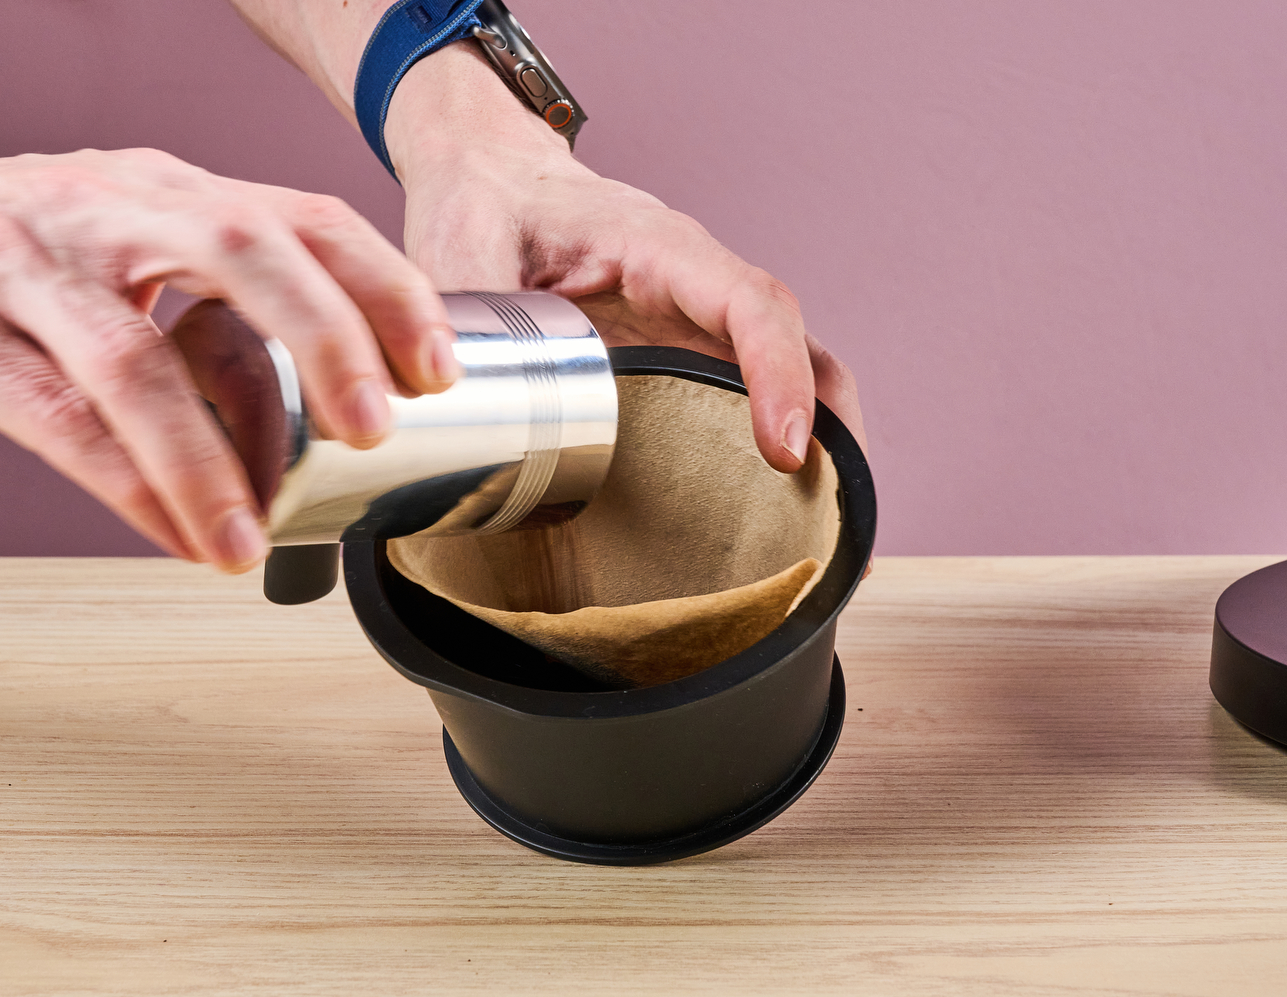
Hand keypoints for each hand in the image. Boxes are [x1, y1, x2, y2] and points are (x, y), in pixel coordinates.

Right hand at [0, 129, 457, 570]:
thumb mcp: (107, 228)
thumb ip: (202, 284)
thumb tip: (315, 377)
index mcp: (159, 188)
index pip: (300, 216)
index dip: (383, 287)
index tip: (439, 365)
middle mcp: (103, 211)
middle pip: (245, 251)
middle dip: (329, 339)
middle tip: (377, 428)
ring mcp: (23, 269)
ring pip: (137, 358)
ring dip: (210, 458)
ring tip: (257, 538)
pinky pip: (54, 419)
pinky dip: (125, 488)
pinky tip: (173, 536)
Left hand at [386, 52, 866, 472]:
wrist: (491, 175)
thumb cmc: (484, 203)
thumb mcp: (459, 251)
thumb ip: (466, 325)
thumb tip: (460, 407)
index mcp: (656, 246)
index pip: (749, 305)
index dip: (779, 376)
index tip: (786, 450)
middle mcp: (697, 279)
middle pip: (796, 343)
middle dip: (827, 425)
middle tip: (822, 518)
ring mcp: (698, 314)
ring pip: (791, 367)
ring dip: (817, 438)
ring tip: (819, 531)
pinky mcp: (685, 345)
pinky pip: (752, 387)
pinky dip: (778, 438)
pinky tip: (771, 508)